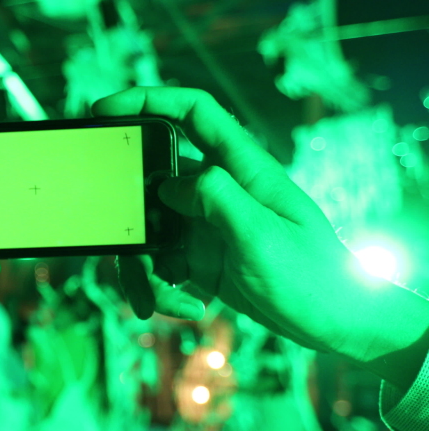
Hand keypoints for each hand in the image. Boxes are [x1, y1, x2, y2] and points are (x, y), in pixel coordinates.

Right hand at [95, 87, 368, 353]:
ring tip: (154, 302)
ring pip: (147, 230)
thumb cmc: (312, 276)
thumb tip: (166, 185)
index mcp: (242, 169)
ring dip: (140, 268)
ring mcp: (204, 225)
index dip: (148, 100)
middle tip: (113, 234)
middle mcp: (218, 191)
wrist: (332, 324)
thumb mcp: (263, 234)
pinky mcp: (198, 258)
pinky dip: (159, 288)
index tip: (104, 112)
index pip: (193, 112)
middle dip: (125, 210)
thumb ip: (215, 197)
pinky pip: (157, 264)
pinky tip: (187, 307)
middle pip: (152, 179)